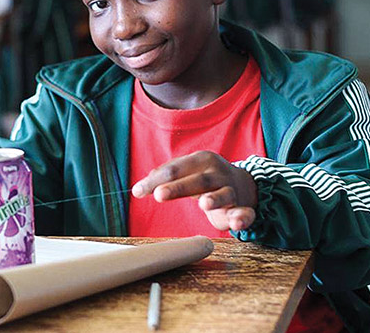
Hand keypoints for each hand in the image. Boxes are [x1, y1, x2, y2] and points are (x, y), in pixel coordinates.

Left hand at [131, 151, 257, 230]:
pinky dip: (242, 218)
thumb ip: (166, 177)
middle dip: (178, 187)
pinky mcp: (243, 208)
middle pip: (197, 180)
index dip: (155, 180)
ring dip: (214, 199)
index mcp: (201, 160)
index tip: (137, 191)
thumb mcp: (187, 172)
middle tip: (159, 195)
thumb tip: (141, 187)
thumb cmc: (206, 179)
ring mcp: (232, 190)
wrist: (243, 185)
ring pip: (224, 194)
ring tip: (204, 204)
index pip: (174, 169)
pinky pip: (245, 214)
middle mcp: (217, 173)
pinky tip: (237, 223)